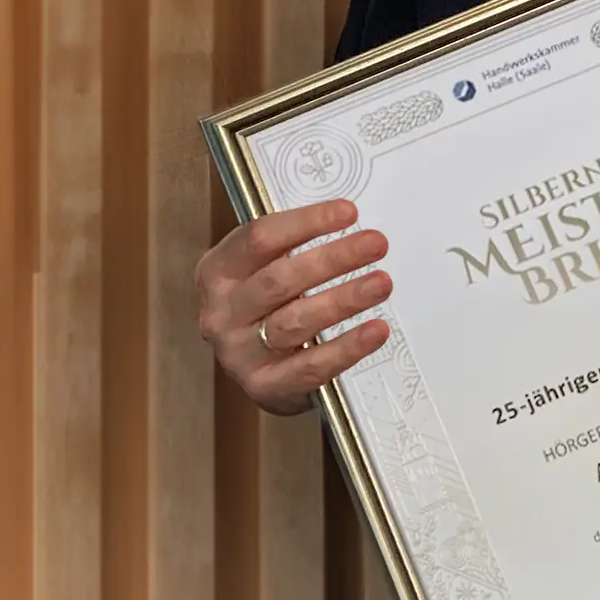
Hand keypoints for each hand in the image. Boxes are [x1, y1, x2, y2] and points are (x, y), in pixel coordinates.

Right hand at [196, 198, 392, 415]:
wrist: (256, 368)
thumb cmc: (268, 304)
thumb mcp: (265, 267)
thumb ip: (293, 245)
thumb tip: (348, 217)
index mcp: (218, 272)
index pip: (259, 238)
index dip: (306, 222)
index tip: (349, 212)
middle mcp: (221, 313)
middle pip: (280, 279)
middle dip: (333, 259)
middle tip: (376, 243)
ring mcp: (238, 353)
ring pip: (296, 322)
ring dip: (344, 299)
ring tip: (382, 283)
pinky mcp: (264, 387)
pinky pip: (310, 367)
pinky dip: (347, 348)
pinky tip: (376, 330)